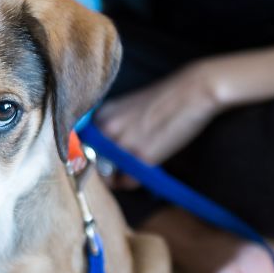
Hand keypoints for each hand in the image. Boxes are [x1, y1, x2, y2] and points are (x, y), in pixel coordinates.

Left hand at [95, 64, 220, 187]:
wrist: (193, 90)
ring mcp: (122, 143)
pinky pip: (127, 182)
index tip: (96, 166)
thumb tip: (95, 155)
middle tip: (120, 170)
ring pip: (107, 176)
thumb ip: (109, 127)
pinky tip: (146, 168)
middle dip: (104, 171)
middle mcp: (105, 129)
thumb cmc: (163, 100)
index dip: (88, 160)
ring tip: (134, 168)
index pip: (79, 148)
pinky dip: (134, 182)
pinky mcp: (141, 156)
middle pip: (91, 165)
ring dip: (118, 178)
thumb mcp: (125, 108)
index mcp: (100, 115)